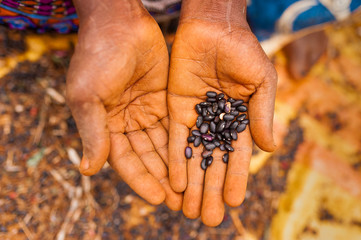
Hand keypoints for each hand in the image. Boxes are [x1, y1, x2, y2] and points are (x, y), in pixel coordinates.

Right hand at [66, 0, 181, 209]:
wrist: (119, 22)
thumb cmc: (97, 57)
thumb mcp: (88, 97)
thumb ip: (93, 132)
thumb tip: (88, 170)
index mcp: (104, 125)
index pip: (124, 160)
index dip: (141, 180)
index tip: (158, 198)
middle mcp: (126, 122)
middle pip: (147, 157)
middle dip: (163, 178)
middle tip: (182, 200)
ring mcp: (146, 111)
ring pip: (163, 144)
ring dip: (176, 165)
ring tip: (194, 185)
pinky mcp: (164, 99)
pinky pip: (176, 125)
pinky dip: (185, 141)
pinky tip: (198, 156)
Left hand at [168, 0, 276, 225]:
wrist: (214, 25)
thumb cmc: (242, 49)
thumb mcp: (261, 82)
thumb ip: (262, 114)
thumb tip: (269, 150)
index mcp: (239, 119)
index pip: (237, 156)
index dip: (235, 179)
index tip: (233, 202)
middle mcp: (216, 123)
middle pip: (213, 162)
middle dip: (209, 190)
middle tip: (206, 218)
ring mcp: (195, 117)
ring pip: (193, 155)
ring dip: (191, 183)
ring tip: (187, 210)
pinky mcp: (175, 108)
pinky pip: (175, 137)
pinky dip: (175, 159)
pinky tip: (175, 182)